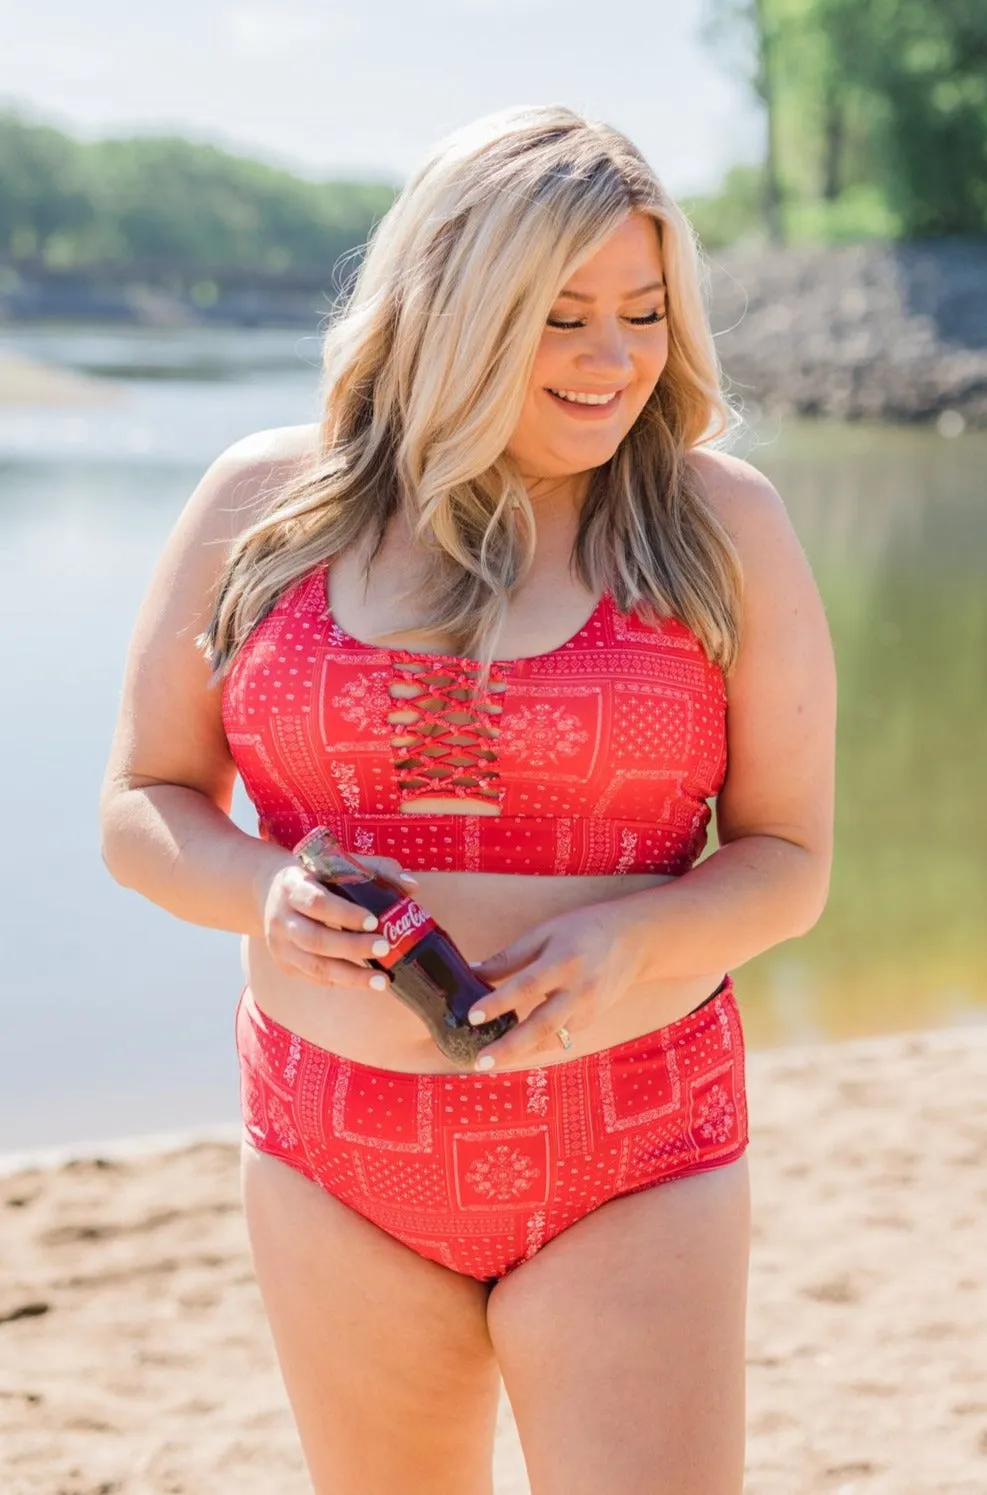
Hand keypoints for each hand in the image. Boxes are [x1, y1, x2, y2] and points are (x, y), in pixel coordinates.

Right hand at [254, 854, 418, 990]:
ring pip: (314, 966)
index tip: (373, 920)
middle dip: (352, 947)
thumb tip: (412, 887)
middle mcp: (280, 918)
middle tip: (385, 947)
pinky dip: (342, 981)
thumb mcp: (337, 864)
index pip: (316, 902)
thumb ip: (375, 870)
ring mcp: (280, 945)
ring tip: (382, 981)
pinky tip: (366, 982)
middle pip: (315, 939)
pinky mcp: (285, 964)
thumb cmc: (315, 876)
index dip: (344, 913)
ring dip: (351, 975)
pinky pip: (314, 978)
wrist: (268, 890)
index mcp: (292, 886)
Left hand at [465, 903, 644, 1068]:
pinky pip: (560, 1037)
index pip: (526, 986)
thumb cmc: (585, 930)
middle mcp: (576, 991)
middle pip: (540, 1026)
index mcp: (563, 962)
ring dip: (520, 1053)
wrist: (634, 941)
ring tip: (491, 1062)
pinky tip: (515, 1049)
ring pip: (550, 1039)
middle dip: (508, 1047)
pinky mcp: (590, 1021)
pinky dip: (537, 1044)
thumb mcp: (546, 932)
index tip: (472, 1016)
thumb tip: (474, 971)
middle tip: (480, 1062)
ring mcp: (586, 1010)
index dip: (499, 1003)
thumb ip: (511, 956)